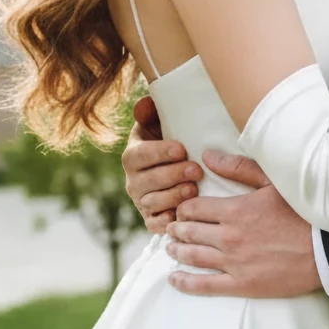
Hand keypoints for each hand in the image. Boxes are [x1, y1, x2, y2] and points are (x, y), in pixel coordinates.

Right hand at [122, 95, 201, 233]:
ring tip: (194, 189)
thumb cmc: (172, 142)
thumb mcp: (161, 123)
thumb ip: (152, 112)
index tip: (181, 149)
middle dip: (172, 175)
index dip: (158, 153)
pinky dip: (165, 223)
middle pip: (147, 181)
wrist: (176, 169)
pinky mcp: (151, 219)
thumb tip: (145, 103)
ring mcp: (141, 201)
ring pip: (152, 202)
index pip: (139, 155)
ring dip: (173, 197)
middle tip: (196, 170)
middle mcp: (133, 180)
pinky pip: (154, 225)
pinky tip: (181, 215)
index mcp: (133, 155)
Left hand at [165, 152, 321, 297]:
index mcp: (235, 210)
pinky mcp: (242, 284)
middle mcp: (229, 236)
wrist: (328, 250)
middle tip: (172, 229)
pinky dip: (185, 282)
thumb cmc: (305, 213)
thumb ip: (239, 168)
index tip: (184, 209)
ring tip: (171, 249)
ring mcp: (234, 262)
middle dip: (176, 229)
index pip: (193, 208)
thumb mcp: (274, 183)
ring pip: (192, 256)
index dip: (184, 208)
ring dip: (176, 251)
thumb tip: (207, 156)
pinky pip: (205, 285)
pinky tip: (174, 279)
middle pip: (188, 232)